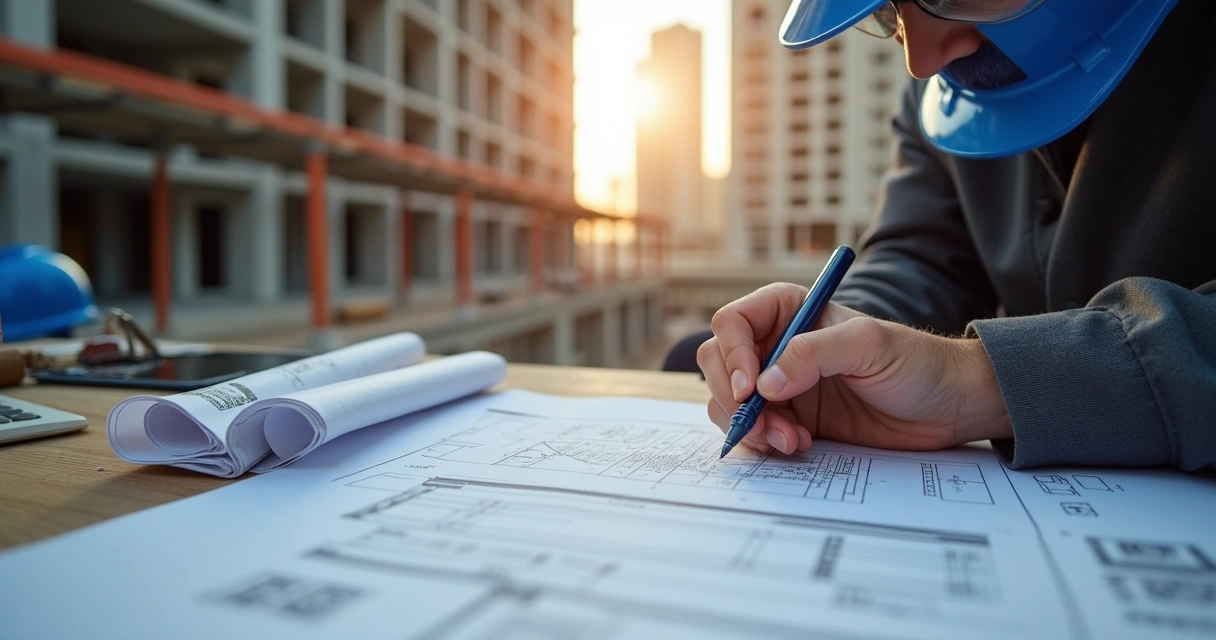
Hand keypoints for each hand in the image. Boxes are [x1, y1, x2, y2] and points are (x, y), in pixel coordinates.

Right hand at [696, 283, 1012, 455]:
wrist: (948, 408)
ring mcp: (781, 386)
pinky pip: (752, 432)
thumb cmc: (917, 362)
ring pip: (728, 402)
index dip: (732, 355)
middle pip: (719, 365)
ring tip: (791, 439)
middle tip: (761, 424)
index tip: (749, 388)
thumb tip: (764, 383)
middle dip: (733, 398)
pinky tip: (798, 445)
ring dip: (749, 426)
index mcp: (789, 312)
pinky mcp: (791, 420)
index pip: (733, 323)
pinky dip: (763, 443)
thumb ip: (813, 354)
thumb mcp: (869, 345)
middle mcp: (777, 346)